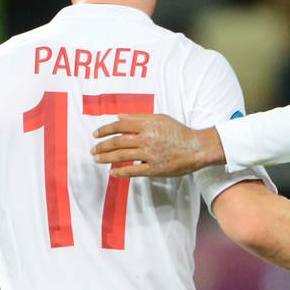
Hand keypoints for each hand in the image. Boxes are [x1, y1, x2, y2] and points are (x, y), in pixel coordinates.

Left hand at [91, 115, 223, 175]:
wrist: (196, 148)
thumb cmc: (179, 132)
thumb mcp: (160, 118)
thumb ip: (139, 117)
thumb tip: (118, 117)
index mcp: (147, 124)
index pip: (120, 125)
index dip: (105, 130)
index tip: (95, 134)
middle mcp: (146, 138)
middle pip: (118, 141)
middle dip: (102, 146)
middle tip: (93, 150)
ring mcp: (150, 154)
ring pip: (122, 155)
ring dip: (106, 158)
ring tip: (97, 159)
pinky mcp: (154, 169)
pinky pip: (133, 171)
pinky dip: (120, 171)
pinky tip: (112, 172)